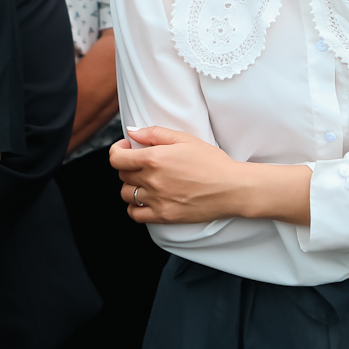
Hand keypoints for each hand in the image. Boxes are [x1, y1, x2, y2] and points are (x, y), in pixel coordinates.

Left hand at [113, 127, 262, 224]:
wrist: (231, 188)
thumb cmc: (211, 161)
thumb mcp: (185, 139)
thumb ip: (154, 133)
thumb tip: (131, 131)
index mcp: (154, 159)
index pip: (117, 158)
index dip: (117, 151)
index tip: (126, 149)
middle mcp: (151, 180)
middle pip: (123, 175)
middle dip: (129, 167)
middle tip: (143, 164)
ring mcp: (156, 200)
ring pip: (126, 194)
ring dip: (132, 186)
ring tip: (146, 182)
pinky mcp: (163, 216)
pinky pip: (135, 214)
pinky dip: (135, 207)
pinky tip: (146, 200)